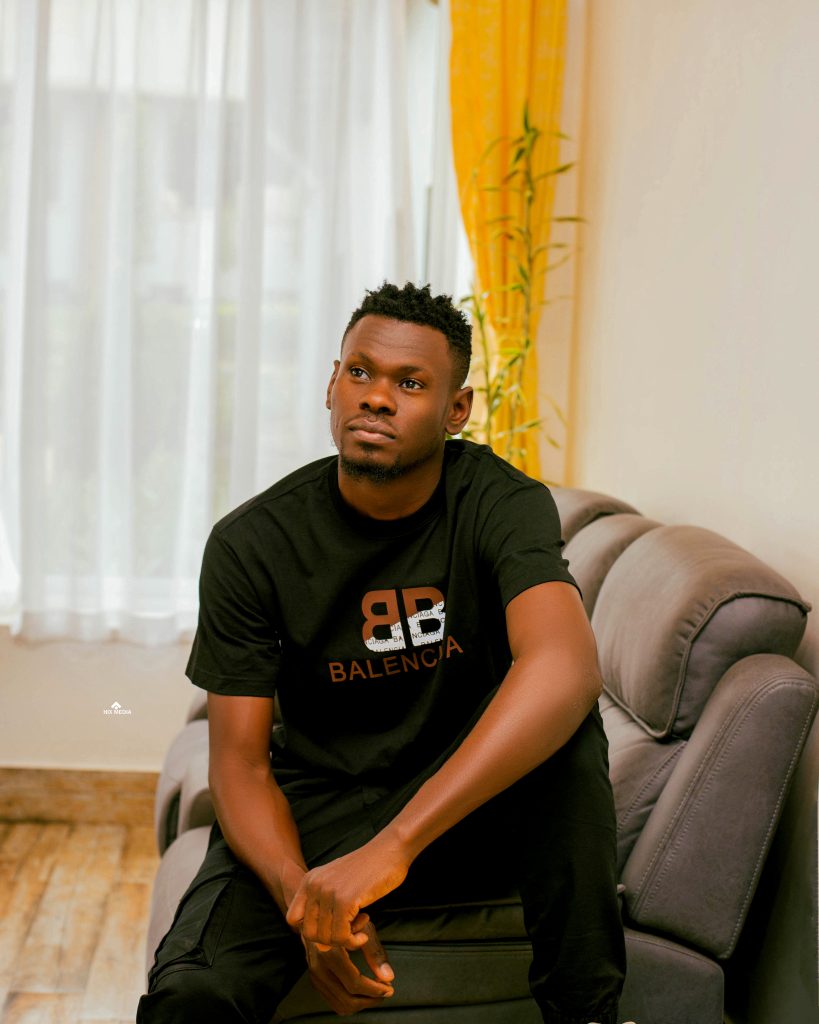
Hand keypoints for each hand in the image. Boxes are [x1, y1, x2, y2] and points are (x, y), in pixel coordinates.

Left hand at [286, 833, 410, 948]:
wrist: (390, 849)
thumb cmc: (368, 870)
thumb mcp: (339, 886)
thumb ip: (326, 913)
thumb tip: (321, 948)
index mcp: (309, 880)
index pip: (293, 919)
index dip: (311, 929)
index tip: (333, 925)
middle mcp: (314, 885)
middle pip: (309, 933)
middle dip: (331, 939)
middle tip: (351, 928)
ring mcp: (328, 892)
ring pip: (325, 938)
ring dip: (346, 940)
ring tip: (361, 924)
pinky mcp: (345, 900)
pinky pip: (342, 936)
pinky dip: (354, 941)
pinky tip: (366, 929)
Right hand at [302, 913, 394, 1015]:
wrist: (317, 915)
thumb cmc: (344, 919)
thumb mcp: (362, 928)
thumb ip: (375, 953)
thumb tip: (389, 977)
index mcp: (330, 951)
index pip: (354, 982)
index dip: (374, 989)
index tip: (389, 988)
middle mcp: (319, 966)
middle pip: (348, 998)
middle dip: (371, 999)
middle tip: (386, 992)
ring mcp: (315, 974)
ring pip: (341, 1004)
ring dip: (362, 1004)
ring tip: (376, 994)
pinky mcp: (315, 979)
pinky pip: (334, 1002)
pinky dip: (351, 1004)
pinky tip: (362, 995)